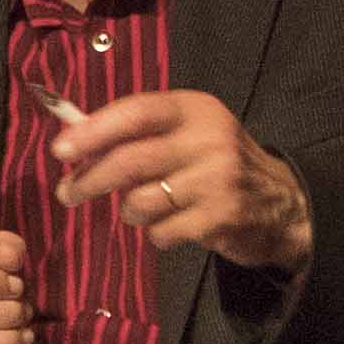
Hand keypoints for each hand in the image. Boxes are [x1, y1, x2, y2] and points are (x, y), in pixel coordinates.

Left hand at [45, 90, 313, 271]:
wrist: (282, 202)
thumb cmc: (215, 163)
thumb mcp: (186, 132)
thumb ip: (137, 132)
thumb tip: (74, 139)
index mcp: (193, 109)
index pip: (135, 113)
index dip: (93, 131)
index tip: (60, 149)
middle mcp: (208, 138)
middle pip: (130, 160)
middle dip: (89, 180)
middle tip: (66, 193)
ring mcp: (217, 179)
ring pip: (140, 202)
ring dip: (130, 212)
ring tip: (144, 208)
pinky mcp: (221, 217)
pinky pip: (161, 232)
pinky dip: (156, 234)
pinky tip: (173, 225)